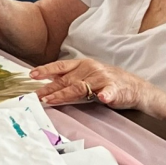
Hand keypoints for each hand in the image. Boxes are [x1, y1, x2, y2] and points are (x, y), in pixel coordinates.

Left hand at [30, 57, 151, 109]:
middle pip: (65, 80)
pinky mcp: (114, 89)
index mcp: (82, 64)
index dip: (46, 70)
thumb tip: (45, 81)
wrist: (134, 87)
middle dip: (49, 88)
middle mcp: (90, 69)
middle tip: (35, 96)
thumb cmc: (105, 81)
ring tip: (50, 100)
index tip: (32, 75)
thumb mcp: (85, 74)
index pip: (60, 66)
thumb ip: (67, 77)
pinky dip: (105, 95)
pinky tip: (102, 98)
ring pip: (79, 87)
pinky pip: (108, 92)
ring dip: (64, 94)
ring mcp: (102, 79)